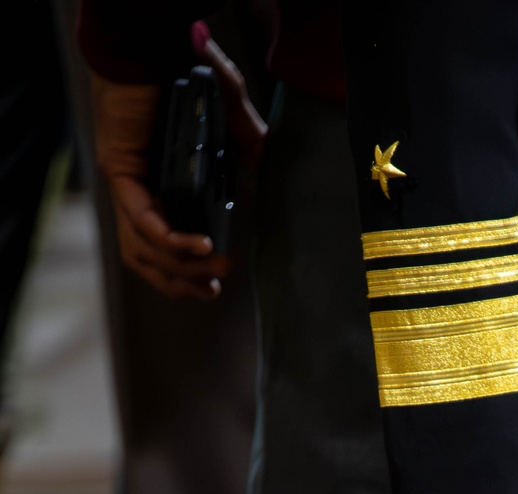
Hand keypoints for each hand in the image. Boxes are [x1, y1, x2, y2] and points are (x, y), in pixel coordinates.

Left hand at [90, 26, 266, 300]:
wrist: (153, 40)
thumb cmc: (183, 65)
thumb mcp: (228, 108)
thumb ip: (245, 138)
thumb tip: (258, 168)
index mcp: (158, 181)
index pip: (160, 243)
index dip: (185, 271)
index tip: (215, 284)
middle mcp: (138, 188)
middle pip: (147, 258)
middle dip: (182, 282)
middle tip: (214, 289)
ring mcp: (126, 182)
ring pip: (142, 249)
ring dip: (179, 270)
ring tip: (215, 272)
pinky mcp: (120, 171)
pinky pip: (145, 221)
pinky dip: (174, 240)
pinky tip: (203, 246)